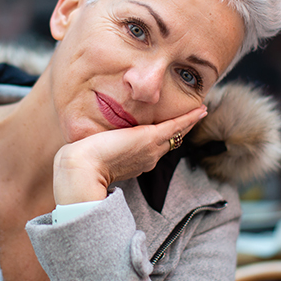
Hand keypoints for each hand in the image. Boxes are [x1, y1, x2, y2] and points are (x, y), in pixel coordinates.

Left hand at [52, 105, 207, 205]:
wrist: (82, 169)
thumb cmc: (80, 163)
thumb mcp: (94, 153)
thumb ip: (100, 148)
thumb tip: (92, 142)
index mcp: (134, 162)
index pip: (154, 148)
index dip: (164, 139)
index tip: (170, 131)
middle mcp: (147, 158)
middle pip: (169, 141)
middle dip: (181, 130)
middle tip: (194, 118)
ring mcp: (151, 150)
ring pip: (175, 134)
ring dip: (188, 123)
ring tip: (200, 112)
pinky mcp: (150, 139)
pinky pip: (176, 127)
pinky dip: (189, 118)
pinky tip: (200, 110)